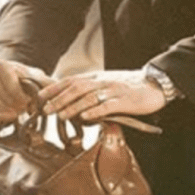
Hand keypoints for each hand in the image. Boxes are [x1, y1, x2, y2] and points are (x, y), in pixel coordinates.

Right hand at [0, 60, 51, 121]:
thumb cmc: (23, 77)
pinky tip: (10, 116)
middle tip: (26, 108)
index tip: (30, 102)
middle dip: (18, 106)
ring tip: (19, 110)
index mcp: (1, 66)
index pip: (13, 89)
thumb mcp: (36, 77)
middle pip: (5, 99)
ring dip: (10, 112)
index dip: (24, 99)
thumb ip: (47, 83)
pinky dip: (0, 117)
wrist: (6, 74)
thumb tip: (61, 91)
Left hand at [38, 69, 165, 121]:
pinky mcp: (125, 101)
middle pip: (76, 88)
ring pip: (89, 97)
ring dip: (73, 106)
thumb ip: (90, 90)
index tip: (40, 96)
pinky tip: (85, 117)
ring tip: (61, 115)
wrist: (155, 84)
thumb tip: (70, 100)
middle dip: (59, 99)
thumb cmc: (128, 87)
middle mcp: (102, 81)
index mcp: (96, 77)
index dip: (55, 88)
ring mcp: (113, 90)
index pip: (71, 80)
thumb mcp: (106, 84)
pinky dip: (95, 111)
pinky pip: (108, 106)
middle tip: (46, 110)